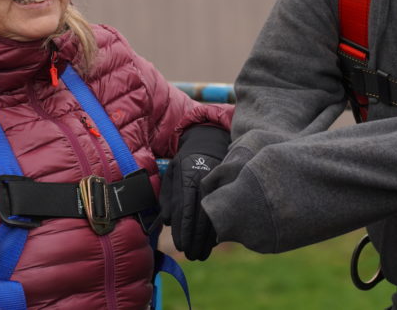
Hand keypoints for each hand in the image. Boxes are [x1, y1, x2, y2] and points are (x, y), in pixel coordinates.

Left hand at [160, 126, 229, 260]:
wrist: (209, 140)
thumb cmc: (186, 160)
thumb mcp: (171, 172)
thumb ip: (168, 196)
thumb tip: (168, 221)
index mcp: (189, 177)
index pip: (187, 207)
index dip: (184, 228)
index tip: (181, 245)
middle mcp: (206, 181)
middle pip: (201, 215)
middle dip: (196, 238)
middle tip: (191, 255)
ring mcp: (219, 184)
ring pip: (214, 214)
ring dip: (208, 238)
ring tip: (201, 254)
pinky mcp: (228, 186)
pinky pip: (224, 210)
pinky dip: (218, 227)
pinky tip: (214, 242)